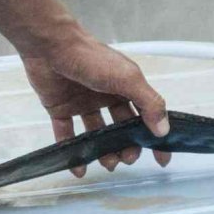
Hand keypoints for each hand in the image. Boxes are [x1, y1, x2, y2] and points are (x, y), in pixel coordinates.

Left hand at [20, 28, 171, 167]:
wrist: (50, 46)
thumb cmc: (91, 57)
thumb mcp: (128, 79)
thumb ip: (148, 103)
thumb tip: (163, 129)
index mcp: (125, 87)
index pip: (146, 115)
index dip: (154, 136)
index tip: (162, 157)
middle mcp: (106, 96)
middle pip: (121, 129)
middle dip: (126, 146)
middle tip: (126, 158)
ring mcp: (83, 103)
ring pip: (97, 135)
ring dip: (103, 152)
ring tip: (107, 162)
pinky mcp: (61, 109)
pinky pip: (67, 135)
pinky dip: (72, 152)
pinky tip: (78, 167)